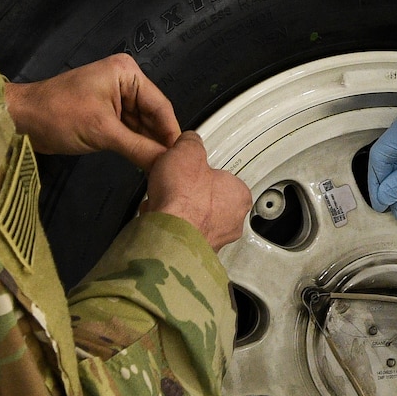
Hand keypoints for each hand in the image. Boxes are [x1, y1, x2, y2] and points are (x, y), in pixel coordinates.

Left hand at [6, 54, 179, 169]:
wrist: (20, 120)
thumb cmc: (58, 115)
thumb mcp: (103, 132)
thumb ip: (139, 148)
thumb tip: (167, 165)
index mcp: (127, 73)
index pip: (161, 105)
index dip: (171, 133)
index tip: (182, 159)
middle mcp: (125, 81)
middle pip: (153, 115)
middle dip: (160, 140)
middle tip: (174, 168)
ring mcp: (115, 98)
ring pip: (142, 125)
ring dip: (148, 145)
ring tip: (162, 169)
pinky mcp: (105, 114)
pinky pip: (128, 130)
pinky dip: (135, 145)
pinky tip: (145, 162)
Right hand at [143, 132, 251, 250]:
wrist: (167, 236)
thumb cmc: (184, 201)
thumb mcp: (187, 152)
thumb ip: (191, 143)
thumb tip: (189, 141)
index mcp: (239, 196)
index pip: (225, 179)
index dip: (203, 172)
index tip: (190, 170)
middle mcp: (231, 223)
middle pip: (209, 202)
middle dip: (190, 195)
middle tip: (175, 187)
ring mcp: (213, 241)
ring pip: (193, 221)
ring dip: (177, 213)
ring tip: (162, 202)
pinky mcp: (192, 254)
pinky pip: (179, 236)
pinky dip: (168, 229)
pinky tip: (157, 219)